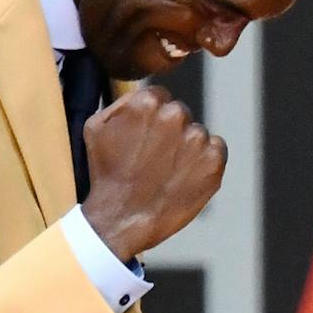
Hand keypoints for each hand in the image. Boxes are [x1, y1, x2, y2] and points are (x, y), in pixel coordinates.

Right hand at [80, 85, 227, 260]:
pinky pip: (216, 150)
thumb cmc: (106, 173)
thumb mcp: (96, 128)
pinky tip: (185, 176)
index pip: (160, 97)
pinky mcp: (214, 161)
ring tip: (167, 171)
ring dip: (187, 148)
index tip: (145, 137)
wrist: (123, 217)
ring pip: (197, 133)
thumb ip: (122, 104)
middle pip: (179, 114)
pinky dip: (205, 161)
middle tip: (155, 157)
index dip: (152, 119)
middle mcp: (176, 115)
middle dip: (170, 131)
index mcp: (148, 102)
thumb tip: (141, 95)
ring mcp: (197, 139)